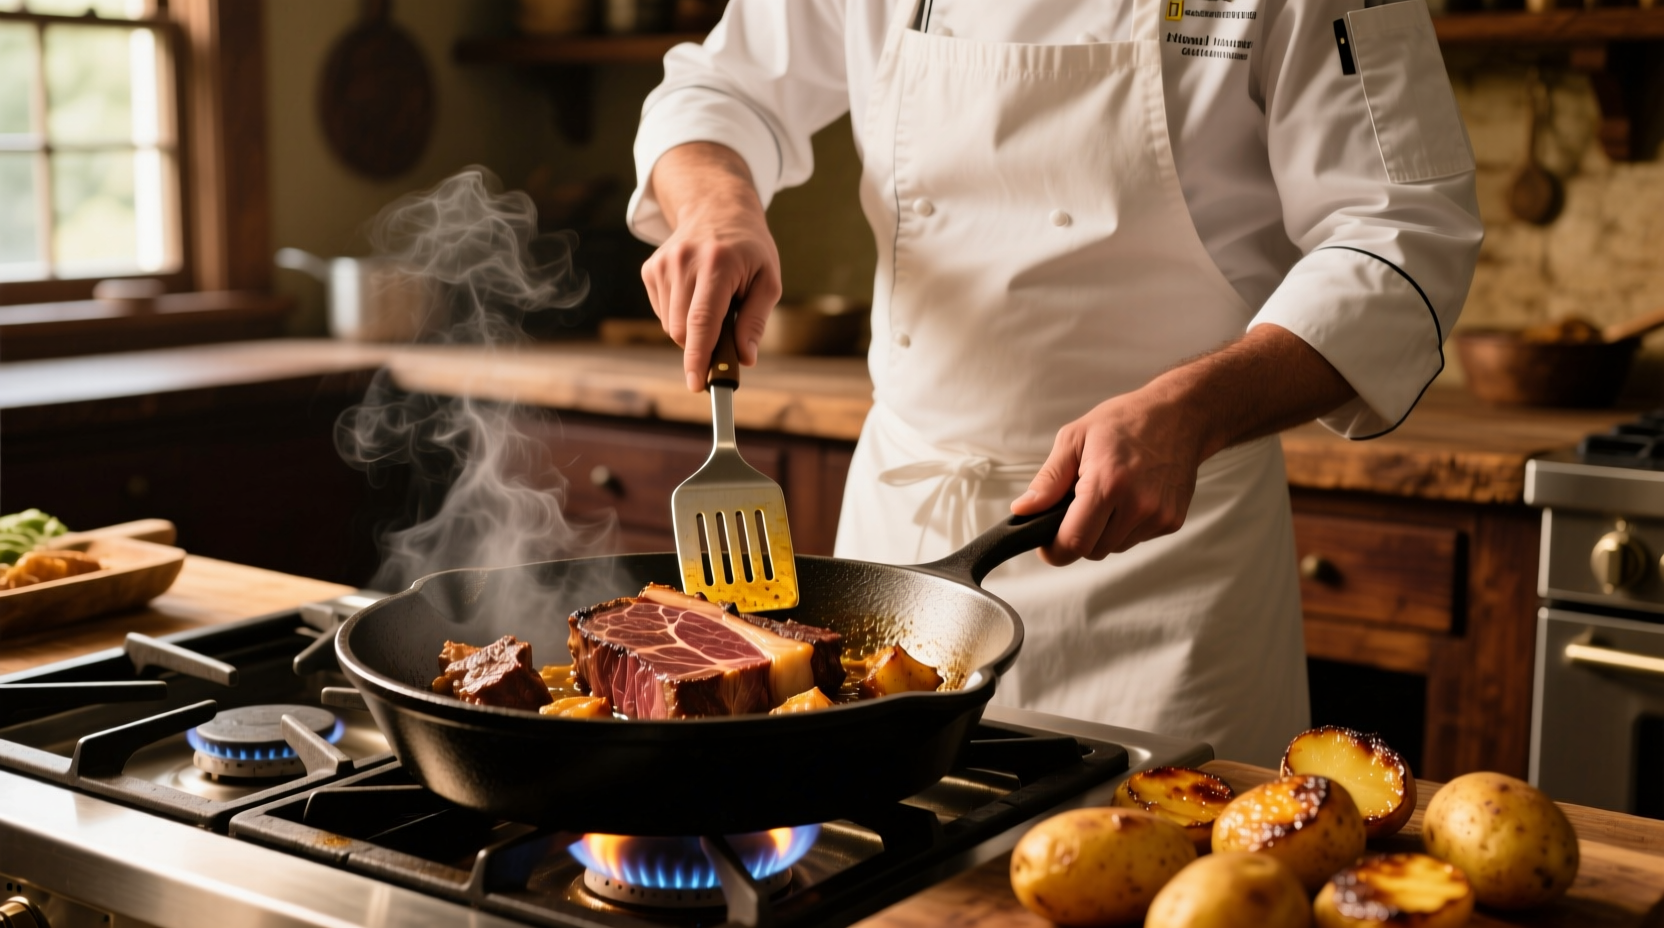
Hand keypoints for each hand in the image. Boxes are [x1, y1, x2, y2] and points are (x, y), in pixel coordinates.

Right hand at [641, 142, 782, 391]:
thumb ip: (756, 321)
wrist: (715, 208)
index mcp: (717, 264)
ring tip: (714, 302)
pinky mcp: (650, 270)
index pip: (702, 320)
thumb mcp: (768, 280)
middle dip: (703, 346)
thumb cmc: (748, 249)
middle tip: (726, 337)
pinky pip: (663, 314)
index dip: (698, 357)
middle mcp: (684, 262)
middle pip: (684, 331)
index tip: (697, 385)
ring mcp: (662, 265)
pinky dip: (681, 316)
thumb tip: (745, 358)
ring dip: (693, 330)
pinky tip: (695, 294)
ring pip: (672, 327)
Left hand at [1011, 388, 1206, 564]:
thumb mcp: (1075, 439)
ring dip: (1102, 532)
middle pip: (1092, 550)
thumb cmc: (1124, 422)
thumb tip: (1023, 509)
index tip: (1045, 543)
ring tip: (1107, 496)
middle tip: (1077, 506)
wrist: (1179, 416)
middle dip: (1077, 536)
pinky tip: (1129, 497)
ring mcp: (1158, 515)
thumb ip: (1048, 480)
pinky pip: (1134, 539)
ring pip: (1113, 547)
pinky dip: (1124, 527)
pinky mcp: (1172, 521)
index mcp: (1108, 482)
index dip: (1054, 550)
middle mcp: (1137, 504)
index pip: (1074, 541)